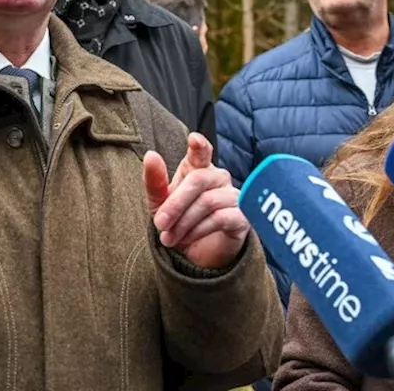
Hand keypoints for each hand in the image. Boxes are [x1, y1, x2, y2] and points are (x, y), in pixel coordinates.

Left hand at [143, 133, 248, 268]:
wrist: (195, 254)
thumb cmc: (177, 220)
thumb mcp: (158, 203)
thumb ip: (154, 180)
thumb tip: (151, 155)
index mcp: (197, 168)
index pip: (201, 152)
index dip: (199, 146)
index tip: (193, 139)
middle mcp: (218, 178)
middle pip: (198, 180)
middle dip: (175, 203)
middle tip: (159, 223)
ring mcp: (232, 196)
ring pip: (207, 201)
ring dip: (183, 222)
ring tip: (169, 237)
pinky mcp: (241, 218)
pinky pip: (220, 218)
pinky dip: (198, 230)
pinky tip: (187, 239)